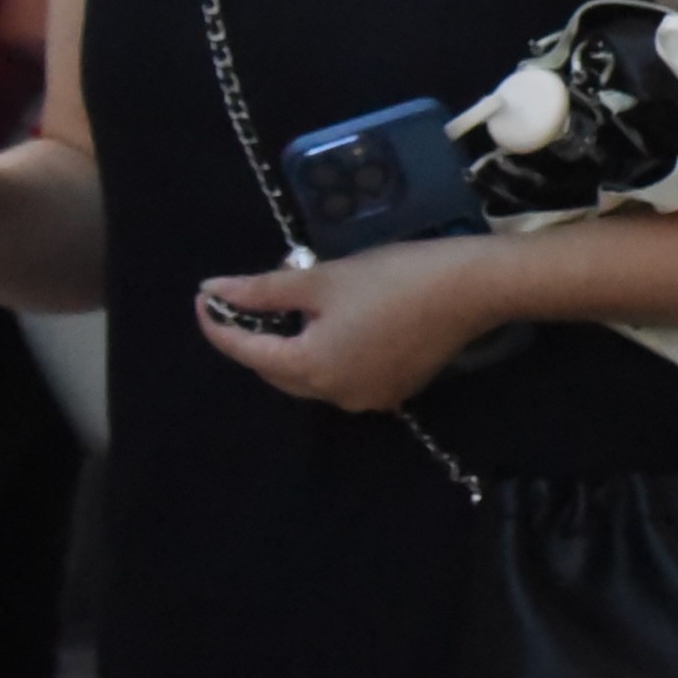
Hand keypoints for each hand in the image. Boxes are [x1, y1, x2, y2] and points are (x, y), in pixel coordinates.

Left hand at [192, 236, 514, 411]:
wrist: (473, 289)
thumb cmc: (392, 279)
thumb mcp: (321, 279)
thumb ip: (263, 291)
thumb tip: (214, 290)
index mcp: (310, 368)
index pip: (246, 351)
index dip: (219, 324)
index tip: (204, 297)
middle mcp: (334, 395)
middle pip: (276, 371)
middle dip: (255, 339)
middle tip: (246, 301)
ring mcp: (367, 398)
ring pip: (310, 377)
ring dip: (292, 349)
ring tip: (290, 311)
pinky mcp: (395, 390)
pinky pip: (343, 377)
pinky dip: (327, 356)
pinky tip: (333, 327)